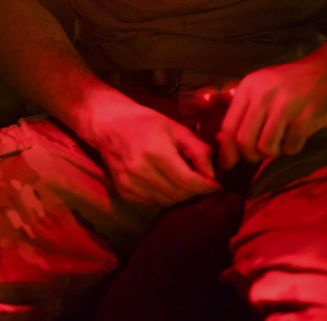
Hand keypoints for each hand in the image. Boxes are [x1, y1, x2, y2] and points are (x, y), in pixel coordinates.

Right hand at [84, 98, 221, 205]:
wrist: (109, 125)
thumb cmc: (146, 123)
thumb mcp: (176, 128)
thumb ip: (198, 150)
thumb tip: (213, 174)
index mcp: (156, 151)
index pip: (188, 181)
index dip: (206, 186)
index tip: (217, 185)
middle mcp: (141, 170)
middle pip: (179, 194)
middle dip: (196, 191)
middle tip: (203, 184)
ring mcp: (130, 183)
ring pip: (167, 201)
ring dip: (181, 196)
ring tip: (187, 184)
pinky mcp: (124, 191)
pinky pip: (152, 203)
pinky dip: (165, 198)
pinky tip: (168, 185)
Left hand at [217, 44, 326, 169]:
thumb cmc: (291, 82)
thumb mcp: (261, 86)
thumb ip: (243, 110)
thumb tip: (222, 142)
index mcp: (248, 87)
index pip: (228, 127)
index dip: (226, 152)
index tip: (228, 164)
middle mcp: (263, 95)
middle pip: (244, 141)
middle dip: (249, 156)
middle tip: (258, 155)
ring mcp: (285, 105)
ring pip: (265, 147)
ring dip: (272, 152)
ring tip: (279, 143)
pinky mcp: (306, 115)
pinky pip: (290, 147)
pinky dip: (292, 148)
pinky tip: (295, 137)